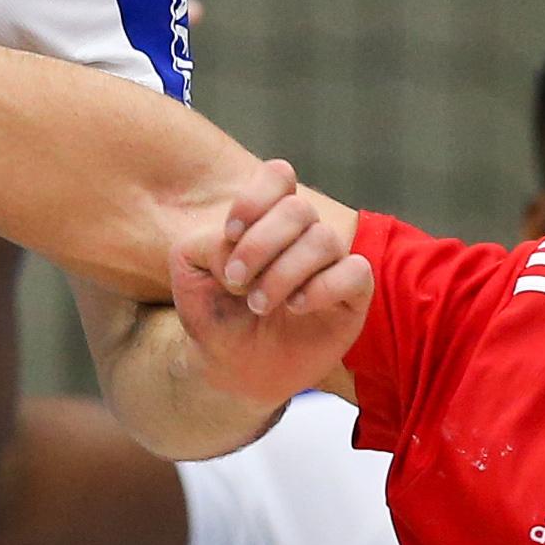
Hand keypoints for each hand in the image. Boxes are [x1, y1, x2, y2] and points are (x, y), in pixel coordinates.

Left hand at [167, 160, 372, 407]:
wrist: (232, 368)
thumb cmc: (215, 314)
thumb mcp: (188, 273)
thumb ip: (203, 243)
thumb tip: (237, 243)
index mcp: (268, 218)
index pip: (279, 176)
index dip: (255, 200)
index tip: (229, 235)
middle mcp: (304, 234)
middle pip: (298, 209)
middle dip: (260, 245)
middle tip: (236, 281)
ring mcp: (332, 263)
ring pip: (323, 240)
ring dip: (283, 273)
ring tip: (258, 304)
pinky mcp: (353, 295)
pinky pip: (355, 272)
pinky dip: (322, 288)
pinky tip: (297, 307)